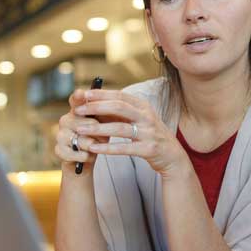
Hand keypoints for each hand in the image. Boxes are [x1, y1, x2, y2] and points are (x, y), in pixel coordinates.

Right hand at [55, 89, 106, 169]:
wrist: (88, 159)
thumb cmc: (98, 138)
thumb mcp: (106, 125)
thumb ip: (107, 115)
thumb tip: (114, 107)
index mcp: (77, 110)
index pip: (76, 100)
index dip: (78, 97)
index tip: (82, 94)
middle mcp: (66, 120)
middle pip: (83, 123)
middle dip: (96, 132)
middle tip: (101, 137)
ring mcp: (60, 134)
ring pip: (81, 140)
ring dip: (92, 146)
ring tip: (94, 147)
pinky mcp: (59, 150)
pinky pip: (75, 153)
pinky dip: (85, 157)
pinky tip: (87, 156)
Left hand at [73, 90, 187, 176]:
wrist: (172, 156)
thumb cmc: (150, 135)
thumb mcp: (140, 119)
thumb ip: (122, 111)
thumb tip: (96, 101)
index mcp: (143, 106)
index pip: (120, 95)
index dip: (101, 94)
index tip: (83, 94)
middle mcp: (147, 117)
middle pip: (119, 107)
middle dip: (96, 108)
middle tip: (78, 111)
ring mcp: (149, 133)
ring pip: (120, 128)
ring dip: (98, 129)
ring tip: (80, 129)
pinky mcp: (149, 149)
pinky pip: (125, 148)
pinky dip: (108, 148)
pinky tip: (93, 148)